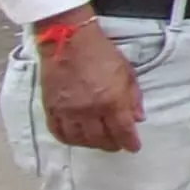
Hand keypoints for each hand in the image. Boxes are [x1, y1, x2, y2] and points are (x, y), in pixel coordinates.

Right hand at [35, 20, 142, 152]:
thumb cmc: (101, 53)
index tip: (134, 147)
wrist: (68, 41)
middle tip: (117, 144)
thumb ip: (133, 97)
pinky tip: (77, 138)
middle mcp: (90, 110)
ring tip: (99, 141)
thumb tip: (138, 118)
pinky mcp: (51, 109)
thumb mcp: (127, 72)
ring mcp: (68, 111)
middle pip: (102, 139)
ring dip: (92, 144)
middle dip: (113, 145)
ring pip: (81, 140)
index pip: (123, 131)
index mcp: (112, 101)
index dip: (130, 143)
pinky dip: (69, 139)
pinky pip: (59, 132)